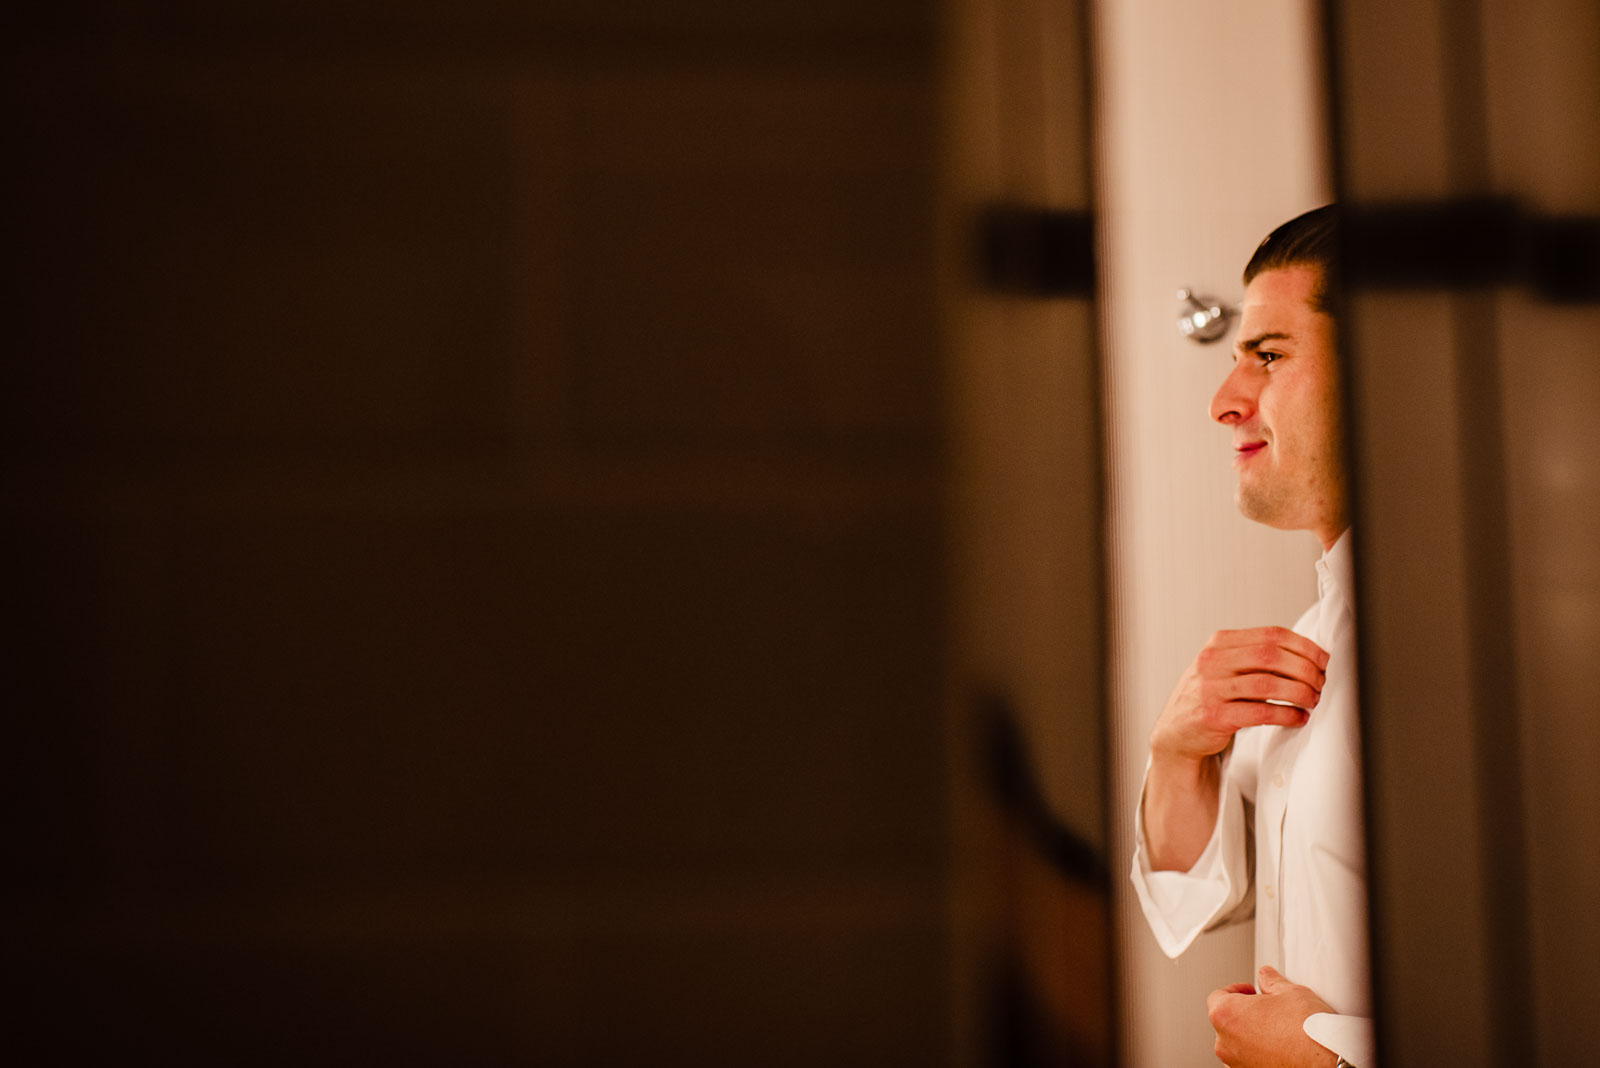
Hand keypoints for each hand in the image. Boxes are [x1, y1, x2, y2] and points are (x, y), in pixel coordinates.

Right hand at [1151, 627, 1328, 764]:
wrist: (1176, 731)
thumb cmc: (1208, 698)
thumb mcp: (1223, 667)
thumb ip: (1255, 657)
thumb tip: (1307, 656)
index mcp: (1219, 644)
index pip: (1271, 635)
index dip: (1304, 646)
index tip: (1322, 659)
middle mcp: (1212, 662)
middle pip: (1271, 656)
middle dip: (1305, 669)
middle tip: (1319, 682)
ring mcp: (1210, 689)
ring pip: (1268, 685)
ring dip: (1299, 693)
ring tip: (1311, 700)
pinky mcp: (1214, 717)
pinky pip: (1261, 714)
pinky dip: (1287, 715)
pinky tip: (1298, 717)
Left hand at [1206, 965, 1337, 1067]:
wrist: (1327, 1063)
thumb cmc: (1307, 1032)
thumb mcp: (1290, 992)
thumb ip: (1271, 981)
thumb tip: (1266, 977)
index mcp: (1225, 1015)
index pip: (1218, 996)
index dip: (1236, 990)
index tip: (1250, 991)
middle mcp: (1225, 1042)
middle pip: (1226, 1020)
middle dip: (1245, 1012)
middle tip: (1267, 1008)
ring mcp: (1237, 1063)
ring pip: (1237, 1043)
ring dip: (1251, 1034)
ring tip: (1278, 1028)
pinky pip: (1249, 1059)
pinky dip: (1259, 1052)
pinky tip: (1281, 1046)